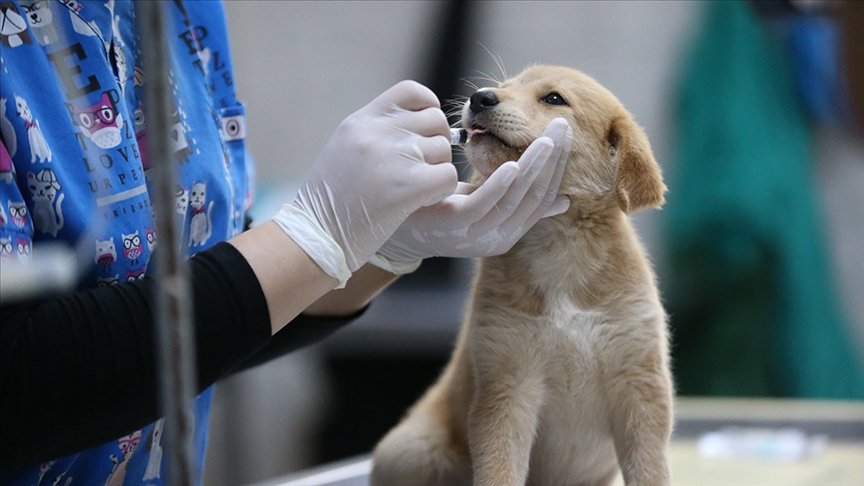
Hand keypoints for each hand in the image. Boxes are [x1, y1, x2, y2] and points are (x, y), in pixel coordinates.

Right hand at [273, 81, 457, 286]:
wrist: (317, 236)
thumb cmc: (330, 201)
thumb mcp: (344, 150)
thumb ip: (375, 133)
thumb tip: (416, 124)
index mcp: (360, 121)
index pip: (411, 91)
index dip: (428, 106)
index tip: (425, 128)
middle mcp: (377, 133)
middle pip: (435, 119)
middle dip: (437, 142)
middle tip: (423, 166)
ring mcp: (393, 157)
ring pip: (444, 149)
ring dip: (438, 168)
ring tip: (417, 187)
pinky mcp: (409, 186)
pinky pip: (448, 176)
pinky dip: (441, 190)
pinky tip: (422, 200)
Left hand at [370, 118, 572, 273]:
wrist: (385, 224)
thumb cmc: (433, 205)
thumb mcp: (480, 201)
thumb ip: (515, 198)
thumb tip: (562, 201)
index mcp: (506, 231)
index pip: (543, 197)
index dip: (558, 166)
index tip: (567, 133)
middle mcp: (497, 238)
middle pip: (535, 198)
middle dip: (553, 162)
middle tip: (564, 128)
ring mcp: (476, 236)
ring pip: (515, 201)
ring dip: (534, 168)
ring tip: (546, 140)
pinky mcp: (454, 227)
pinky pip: (484, 206)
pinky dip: (501, 186)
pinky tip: (512, 164)